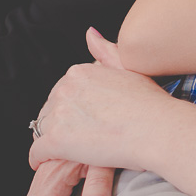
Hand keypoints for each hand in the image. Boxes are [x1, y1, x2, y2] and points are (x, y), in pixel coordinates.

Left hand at [28, 29, 175, 170]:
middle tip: (83, 137)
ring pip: (43, 129)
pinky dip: (41, 159)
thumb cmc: (151, 104)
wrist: (159, 130)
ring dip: (54, 140)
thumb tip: (90, 33)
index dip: (75, 108)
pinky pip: (37, 152)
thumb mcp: (129, 69)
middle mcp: (65, 88)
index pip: (64, 92)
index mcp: (80, 72)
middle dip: (62, 123)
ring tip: (74, 151)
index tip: (87, 119)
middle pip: (51, 109)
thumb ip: (107, 50)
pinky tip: (52, 162)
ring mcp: (59, 114)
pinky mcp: (56, 141)